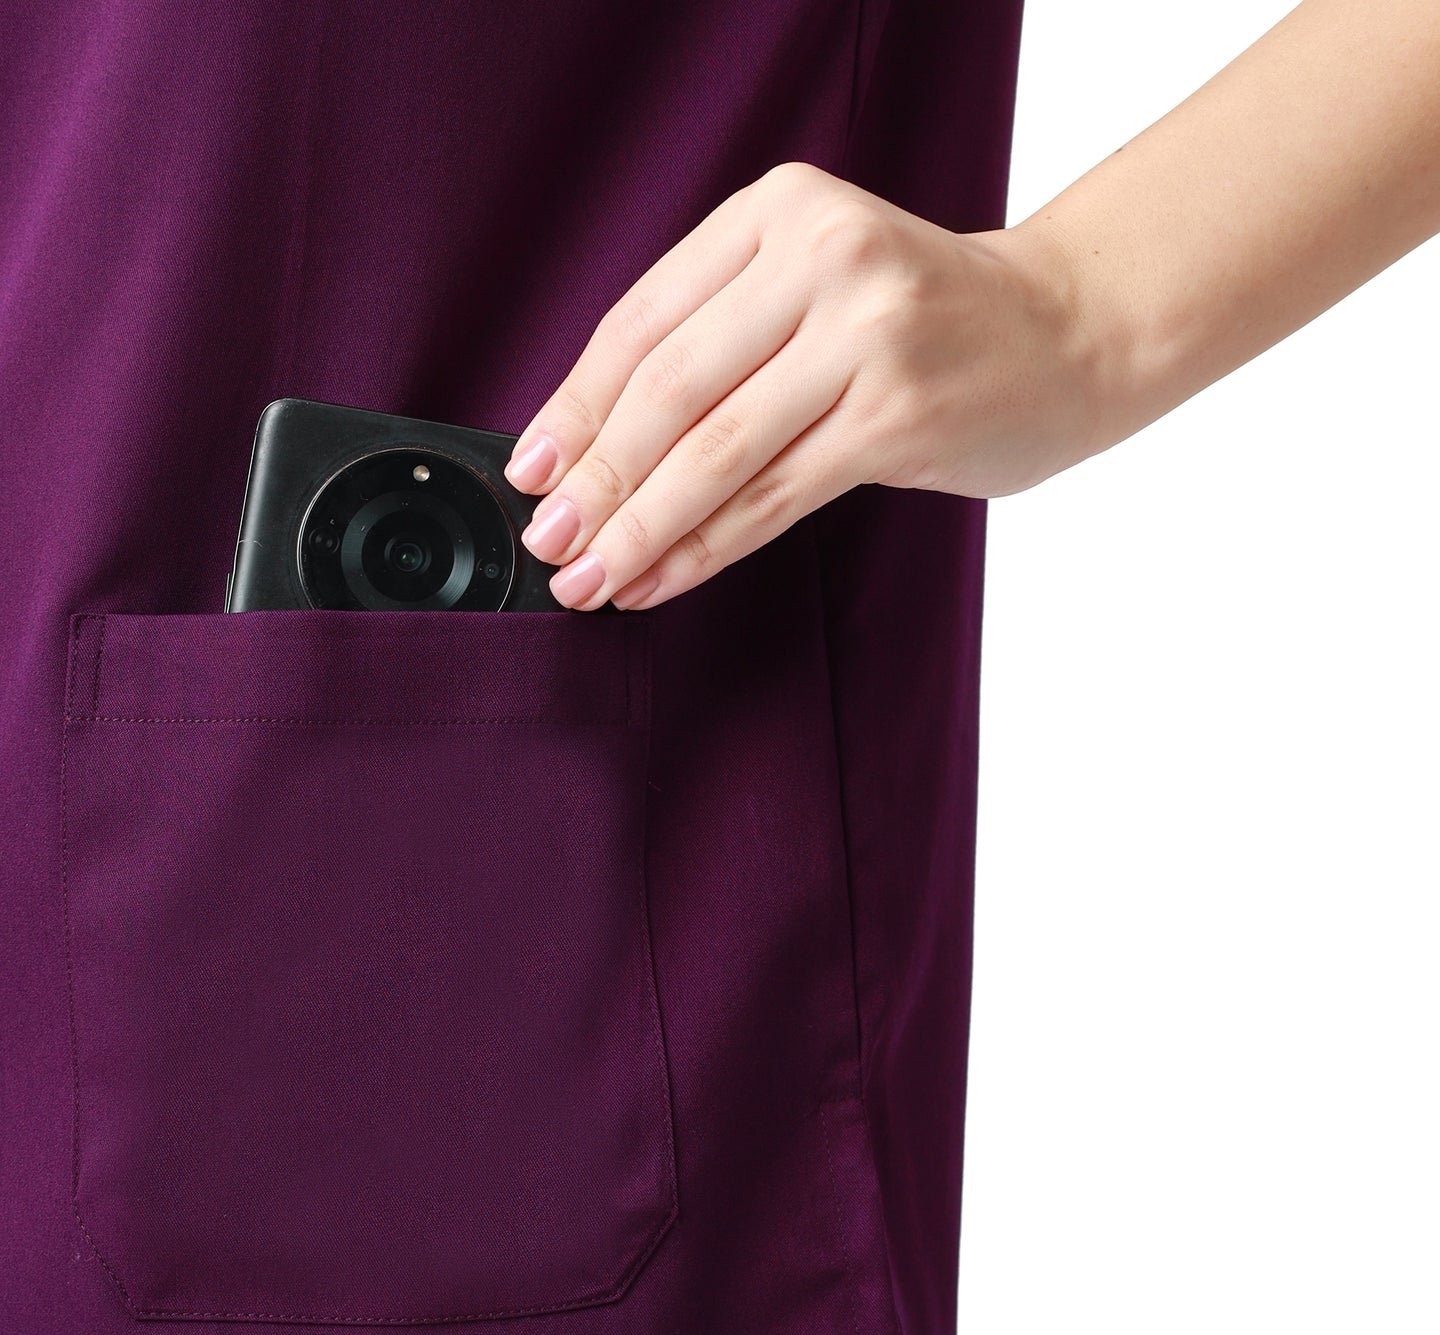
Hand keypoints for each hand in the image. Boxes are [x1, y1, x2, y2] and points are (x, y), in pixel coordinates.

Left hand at [503, 161, 1104, 610]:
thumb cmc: (924, 322)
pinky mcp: (901, 414)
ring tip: (590, 578)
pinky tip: (660, 579)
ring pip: (716, 450)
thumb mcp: (814, 286)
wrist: (1067, 332)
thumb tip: (592, 447)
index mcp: (780, 210)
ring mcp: (869, 334)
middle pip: (668, 388)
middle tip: (549, 542)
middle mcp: (824, 257)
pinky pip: (775, 495)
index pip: (643, 320)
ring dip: (640, 527)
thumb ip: (717, 337)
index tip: (529, 472)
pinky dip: (706, 546)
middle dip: (595, 480)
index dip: (573, 406)